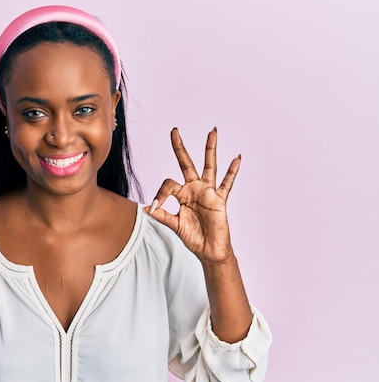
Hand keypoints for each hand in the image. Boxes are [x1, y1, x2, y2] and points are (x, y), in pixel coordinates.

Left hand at [146, 127, 238, 265]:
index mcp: (181, 195)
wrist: (209, 251)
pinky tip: (236, 158)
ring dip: (210, 149)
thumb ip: (162, 215)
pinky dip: (232, 171)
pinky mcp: (220, 200)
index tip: (154, 207)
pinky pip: (227, 183)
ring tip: (212, 131)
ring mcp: (208, 192)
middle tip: (174, 130)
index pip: (168, 184)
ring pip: (210, 166)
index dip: (160, 194)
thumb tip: (145, 208)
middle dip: (180, 148)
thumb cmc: (193, 237)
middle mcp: (194, 189)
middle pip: (186, 163)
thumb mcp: (174, 225)